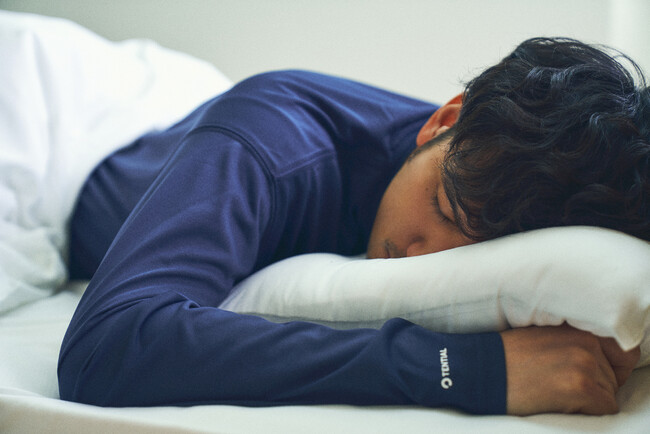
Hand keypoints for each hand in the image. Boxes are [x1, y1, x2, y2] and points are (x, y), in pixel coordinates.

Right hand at [500, 324, 639, 415]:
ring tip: (554, 389)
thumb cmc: (507, 357)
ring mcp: (584, 363)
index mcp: (578, 327)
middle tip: (557, 383)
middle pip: (613, 376)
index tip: (591, 376)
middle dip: (593, 385)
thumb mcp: (544, 337)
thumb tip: (601, 359)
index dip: (611, 368)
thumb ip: (574, 342)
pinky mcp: (580, 386)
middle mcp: (586, 341)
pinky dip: (586, 410)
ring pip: (609, 392)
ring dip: (588, 398)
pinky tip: (558, 400)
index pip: (622, 351)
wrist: (481, 369)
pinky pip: (605, 407)